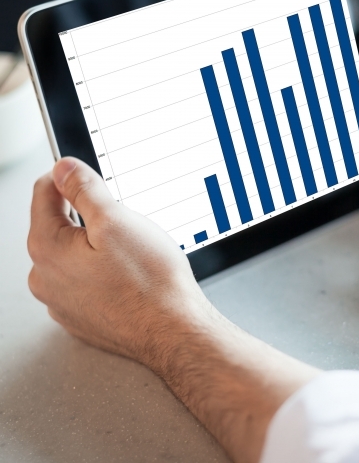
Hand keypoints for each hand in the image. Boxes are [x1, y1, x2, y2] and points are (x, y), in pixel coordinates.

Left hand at [27, 157, 208, 369]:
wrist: (172, 330)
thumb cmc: (149, 282)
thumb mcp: (117, 220)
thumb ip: (84, 189)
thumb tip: (64, 168)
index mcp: (47, 248)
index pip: (44, 193)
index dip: (71, 178)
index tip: (91, 178)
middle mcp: (45, 278)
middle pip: (59, 226)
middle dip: (88, 217)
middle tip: (124, 225)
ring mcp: (62, 302)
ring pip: (74, 256)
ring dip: (96, 247)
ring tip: (131, 255)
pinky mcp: (82, 317)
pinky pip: (86, 282)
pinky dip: (104, 273)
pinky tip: (129, 277)